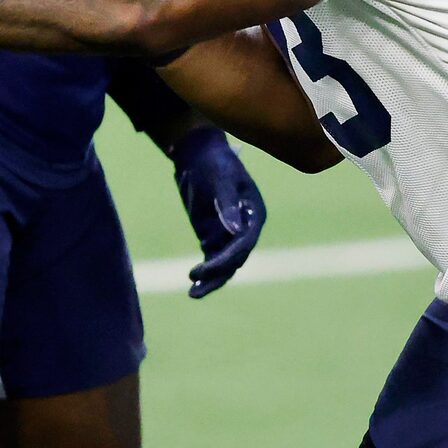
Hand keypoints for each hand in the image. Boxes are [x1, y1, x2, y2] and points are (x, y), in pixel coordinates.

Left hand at [171, 127, 265, 297]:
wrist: (198, 155)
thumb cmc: (214, 162)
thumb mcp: (221, 179)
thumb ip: (228, 203)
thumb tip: (236, 230)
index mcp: (254, 214)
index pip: (245, 242)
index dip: (228, 256)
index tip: (208, 266)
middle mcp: (245, 228)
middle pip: (236, 258)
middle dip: (218, 272)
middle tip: (195, 282)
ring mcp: (229, 234)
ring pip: (225, 264)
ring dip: (211, 279)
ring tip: (193, 292)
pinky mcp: (213, 237)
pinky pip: (212, 260)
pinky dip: (204, 272)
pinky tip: (193, 282)